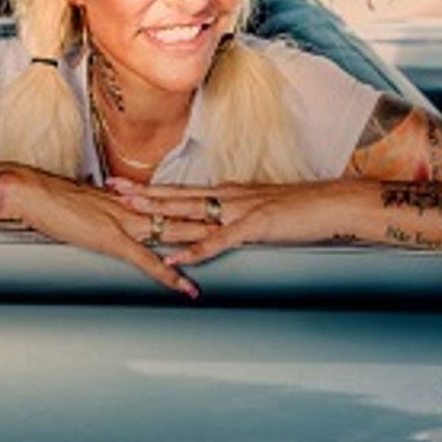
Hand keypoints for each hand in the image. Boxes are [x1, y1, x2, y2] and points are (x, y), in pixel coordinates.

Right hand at [0, 169, 216, 296]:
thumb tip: (120, 214)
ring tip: (233, 248)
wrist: (34, 193)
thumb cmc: (55, 200)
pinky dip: (169, 274)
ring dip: (203, 242)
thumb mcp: (90, 205)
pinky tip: (186, 286)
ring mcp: (126, 224)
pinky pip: (147, 260)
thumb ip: (110, 211)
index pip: (173, 203)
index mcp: (131, 200)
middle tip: (245, 222)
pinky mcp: (113, 240)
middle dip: (214, 220)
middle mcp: (135, 208)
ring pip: (174, 232)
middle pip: (183, 214)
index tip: (223, 210)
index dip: (199, 208)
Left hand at [107, 177, 364, 265]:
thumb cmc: (301, 210)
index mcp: (228, 193)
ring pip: (189, 213)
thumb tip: (221, 224)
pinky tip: (174, 257)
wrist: (330, 204)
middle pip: (176, 195)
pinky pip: (217, 241)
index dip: (153, 188)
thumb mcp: (262, 210)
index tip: (126, 185)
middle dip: (143, 194)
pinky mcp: (253, 226)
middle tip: (112, 189)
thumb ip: (238, 216)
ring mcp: (238, 211)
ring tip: (129, 215)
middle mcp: (227, 197)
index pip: (183, 190)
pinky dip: (193, 250)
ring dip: (158, 215)